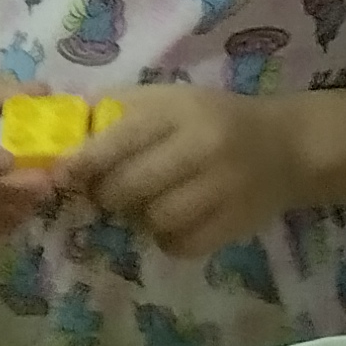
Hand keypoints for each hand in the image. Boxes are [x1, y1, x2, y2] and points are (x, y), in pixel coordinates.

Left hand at [54, 88, 316, 260]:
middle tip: (111, 191)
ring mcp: (223, 187)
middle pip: (130, 186)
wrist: (286, 146)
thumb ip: (119, 112)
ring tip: (147, 204)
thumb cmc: (212, 118)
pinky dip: (169, 239)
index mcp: (179, 110)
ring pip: (156, 219)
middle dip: (109, 194)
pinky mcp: (237, 223)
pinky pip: (183, 245)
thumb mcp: (169, 100)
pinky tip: (175, 221)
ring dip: (141, 218)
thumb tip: (61, 132)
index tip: (59, 176)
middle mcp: (202, 146)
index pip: (118, 139)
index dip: (83, 162)